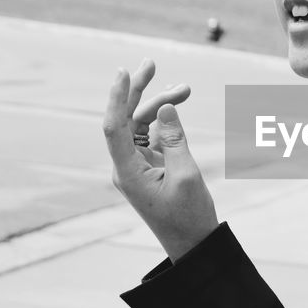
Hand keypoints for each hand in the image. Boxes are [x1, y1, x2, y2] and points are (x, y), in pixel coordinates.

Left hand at [103, 58, 218, 261]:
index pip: (114, 127)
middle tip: (151, 63)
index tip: (124, 72)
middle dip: (140, 91)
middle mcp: (126, 166)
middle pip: (126, 119)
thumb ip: (175, 138)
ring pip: (142, 125)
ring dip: (160, 105)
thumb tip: (165, 108)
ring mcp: (137, 166)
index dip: (117, 97)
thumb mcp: (187, 174)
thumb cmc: (189, 216)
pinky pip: (152, 136)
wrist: (193, 244)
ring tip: (186, 88)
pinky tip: (177, 105)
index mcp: (127, 171)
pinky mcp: (149, 167)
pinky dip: (164, 120)